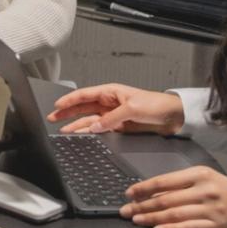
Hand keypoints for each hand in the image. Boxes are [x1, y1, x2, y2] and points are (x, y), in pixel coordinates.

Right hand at [49, 83, 184, 135]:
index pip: (84, 95)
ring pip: (89, 120)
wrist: (173, 117)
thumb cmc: (156, 105)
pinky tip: (81, 135)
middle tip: (53, 119)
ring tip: (63, 131)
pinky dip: (89, 132)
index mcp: (111, 92)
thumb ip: (111, 119)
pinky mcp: (118, 127)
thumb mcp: (131, 109)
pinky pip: (100, 129)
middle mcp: (110, 103)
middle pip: (83, 107)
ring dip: (76, 125)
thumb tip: (94, 127)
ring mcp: (113, 115)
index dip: (69, 100)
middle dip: (67, 113)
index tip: (57, 106)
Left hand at [122, 166, 226, 227]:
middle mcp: (205, 189)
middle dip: (141, 205)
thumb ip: (183, 183)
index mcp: (200, 174)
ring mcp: (211, 208)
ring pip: (174, 214)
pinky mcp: (217, 225)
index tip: (129, 193)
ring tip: (136, 220)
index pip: (165, 180)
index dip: (143, 188)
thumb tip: (153, 191)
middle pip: (166, 199)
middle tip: (125, 210)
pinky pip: (188, 227)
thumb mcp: (208, 178)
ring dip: (152, 218)